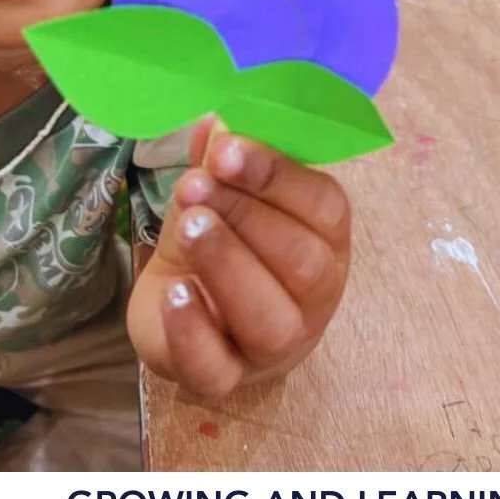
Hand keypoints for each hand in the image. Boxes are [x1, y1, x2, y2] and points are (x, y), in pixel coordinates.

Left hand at [128, 120, 350, 399]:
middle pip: (301, 263)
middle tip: (197, 186)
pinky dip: (194, 332)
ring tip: (187, 227)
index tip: (227, 149)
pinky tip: (174, 292)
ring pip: (270, 320)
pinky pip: (217, 368)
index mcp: (325, 239)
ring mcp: (273, 346)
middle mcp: (313, 297)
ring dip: (227, 265)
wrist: (180, 304)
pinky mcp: (223, 378)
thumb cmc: (219, 238)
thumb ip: (220, 158)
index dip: (277, 175)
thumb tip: (216, 119)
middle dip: (246, 217)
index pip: (324, 208)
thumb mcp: (219, 190)